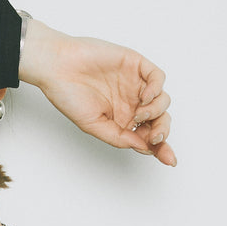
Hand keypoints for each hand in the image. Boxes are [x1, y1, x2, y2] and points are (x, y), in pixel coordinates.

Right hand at [21, 22, 175, 165]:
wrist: (57, 67)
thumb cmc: (69, 95)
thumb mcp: (93, 126)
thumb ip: (119, 138)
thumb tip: (145, 148)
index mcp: (123, 120)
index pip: (149, 136)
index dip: (161, 148)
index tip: (169, 160)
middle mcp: (132, 103)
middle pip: (161, 120)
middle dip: (162, 131)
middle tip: (155, 137)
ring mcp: (136, 84)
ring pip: (163, 100)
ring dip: (157, 112)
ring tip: (139, 115)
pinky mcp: (136, 65)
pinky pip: (158, 77)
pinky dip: (157, 88)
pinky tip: (145, 97)